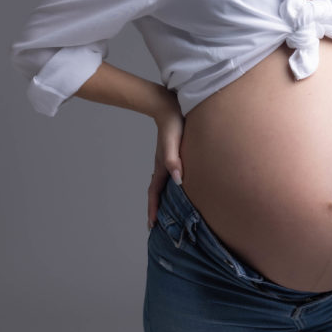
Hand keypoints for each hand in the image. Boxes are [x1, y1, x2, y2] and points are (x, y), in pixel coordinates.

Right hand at [148, 97, 184, 229]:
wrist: (170, 106)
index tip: (152, 225)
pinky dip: (169, 187)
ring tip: (165, 211)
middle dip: (155, 209)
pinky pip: (169, 176)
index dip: (153, 209)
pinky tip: (177, 187)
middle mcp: (162, 166)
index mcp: (161, 167)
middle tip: (155, 225)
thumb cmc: (173, 124)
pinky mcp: (173, 155)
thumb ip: (173, 161)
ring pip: (162, 185)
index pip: (155, 193)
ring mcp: (166, 161)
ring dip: (161, 199)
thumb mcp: (173, 143)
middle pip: (156, 192)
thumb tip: (178, 181)